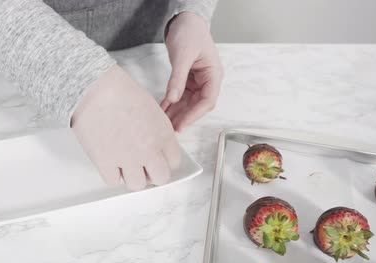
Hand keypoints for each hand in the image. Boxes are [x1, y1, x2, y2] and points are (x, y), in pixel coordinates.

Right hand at [72, 65, 181, 190]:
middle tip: (142, 166)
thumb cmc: (120, 91)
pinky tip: (109, 161)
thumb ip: (157, 130)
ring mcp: (127, 159)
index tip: (156, 158)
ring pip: (137, 185)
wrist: (96, 89)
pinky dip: (111, 174)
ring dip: (131, 176)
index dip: (164, 160)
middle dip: (152, 173)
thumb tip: (154, 146)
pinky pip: (113, 181)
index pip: (174, 162)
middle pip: (161, 178)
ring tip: (123, 164)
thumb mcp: (150, 108)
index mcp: (163, 134)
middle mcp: (148, 150)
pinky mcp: (105, 163)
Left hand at [161, 11, 222, 131]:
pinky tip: (162, 110)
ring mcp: (197, 80)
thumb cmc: (189, 33)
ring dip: (176, 112)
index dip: (194, 115)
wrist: (184, 20)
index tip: (181, 124)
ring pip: (187, 102)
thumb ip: (178, 78)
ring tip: (163, 123)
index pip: (207, 101)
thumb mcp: (182, 56)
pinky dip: (170, 102)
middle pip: (197, 104)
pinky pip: (179, 94)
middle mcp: (207, 80)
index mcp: (213, 74)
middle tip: (170, 129)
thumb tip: (173, 98)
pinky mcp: (187, 78)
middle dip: (183, 116)